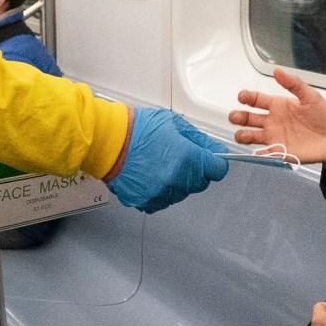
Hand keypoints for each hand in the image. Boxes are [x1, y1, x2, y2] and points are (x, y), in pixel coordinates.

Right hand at [108, 106, 230, 212]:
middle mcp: (178, 180)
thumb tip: (212, 149)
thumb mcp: (174, 123)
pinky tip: (149, 175)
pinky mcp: (147, 201)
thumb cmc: (136, 128)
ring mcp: (162, 193)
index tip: (209, 160)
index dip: (214, 163)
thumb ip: (198, 139)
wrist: (107, 141)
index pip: (218, 170)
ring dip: (176, 181)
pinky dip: (159, 190)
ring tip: (158, 163)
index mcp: (189, 159)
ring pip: (181, 192)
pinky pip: (162, 200)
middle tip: (178, 156)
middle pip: (200, 183)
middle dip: (194, 171)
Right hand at [232, 69, 325, 176]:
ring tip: (241, 135)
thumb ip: (293, 84)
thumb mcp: (310, 96)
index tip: (242, 97)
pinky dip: (258, 154)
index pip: (256, 100)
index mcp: (278, 105)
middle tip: (235, 117)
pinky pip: (264, 154)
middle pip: (248, 118)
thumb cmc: (324, 116)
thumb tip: (276, 71)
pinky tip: (257, 152)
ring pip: (250, 136)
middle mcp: (272, 121)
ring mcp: (274, 137)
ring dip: (242, 135)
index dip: (247, 97)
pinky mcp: (280, 152)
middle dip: (238, 117)